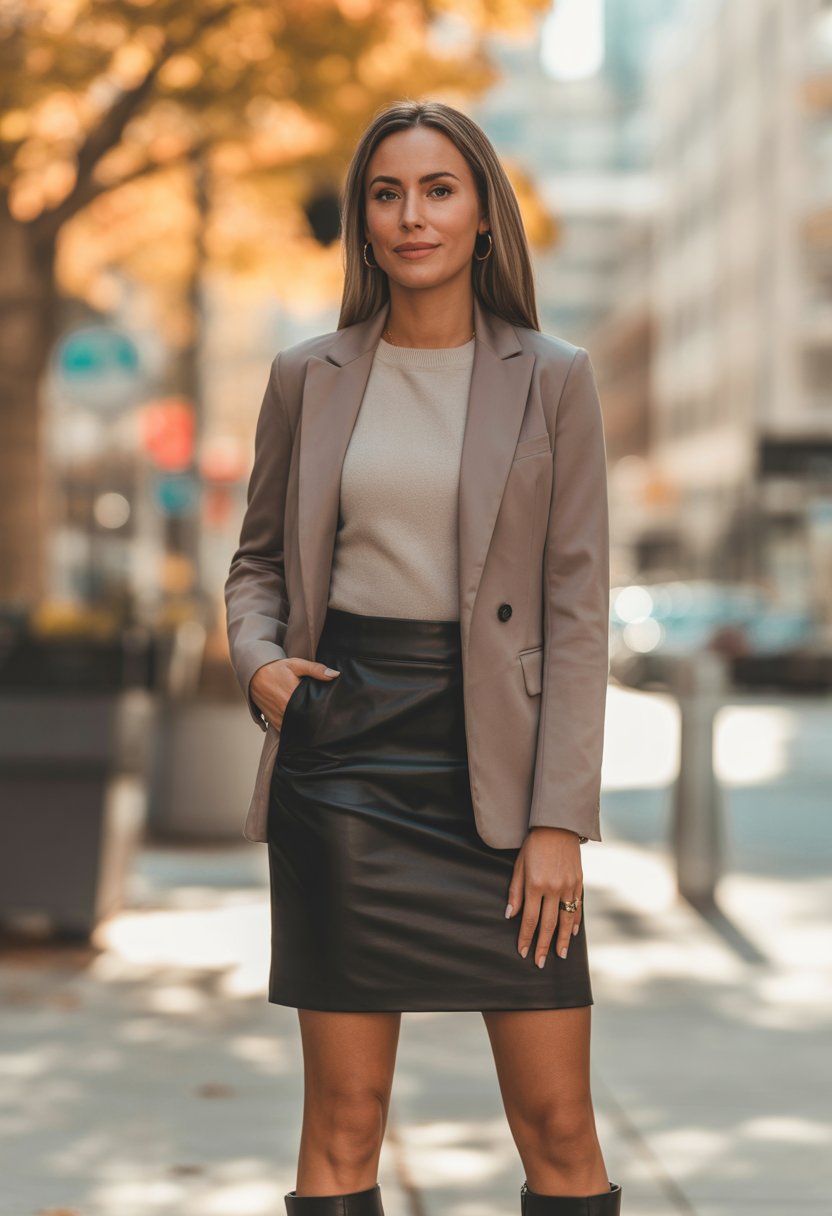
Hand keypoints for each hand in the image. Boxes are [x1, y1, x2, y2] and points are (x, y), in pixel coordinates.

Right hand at [249, 658, 339, 729]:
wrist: (254, 674)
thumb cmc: (276, 669)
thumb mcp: (296, 665)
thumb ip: (316, 670)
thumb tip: (335, 675)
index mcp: (293, 696)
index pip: (314, 710)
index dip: (323, 712)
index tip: (332, 712)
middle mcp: (285, 710)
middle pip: (306, 721)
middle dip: (316, 720)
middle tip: (327, 719)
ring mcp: (278, 718)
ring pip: (297, 729)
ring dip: (305, 726)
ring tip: (316, 723)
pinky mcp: (273, 721)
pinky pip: (287, 730)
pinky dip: (294, 729)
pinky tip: (303, 726)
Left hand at [505, 827, 582, 967]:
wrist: (557, 826)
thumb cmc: (533, 845)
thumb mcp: (519, 865)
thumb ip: (515, 891)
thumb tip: (510, 915)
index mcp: (535, 884)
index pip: (529, 919)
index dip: (525, 938)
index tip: (522, 952)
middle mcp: (553, 888)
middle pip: (548, 925)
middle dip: (543, 946)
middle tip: (540, 963)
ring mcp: (568, 886)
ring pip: (566, 920)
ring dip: (562, 940)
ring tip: (560, 955)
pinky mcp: (579, 882)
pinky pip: (577, 907)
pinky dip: (575, 922)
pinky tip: (572, 934)